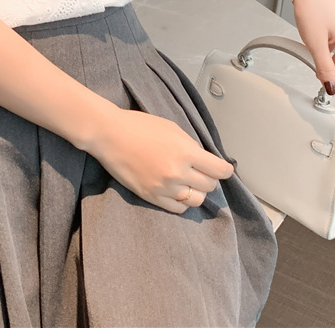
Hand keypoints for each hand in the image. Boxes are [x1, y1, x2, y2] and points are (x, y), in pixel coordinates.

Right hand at [89, 108, 233, 212]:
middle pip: (209, 186)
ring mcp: (164, 187)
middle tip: (202, 171)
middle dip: (209, 178)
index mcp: (185, 151)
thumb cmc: (139, 126)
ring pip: (196, 200)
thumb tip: (205, 160)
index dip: (225, 170)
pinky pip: (178, 208)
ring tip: (188, 182)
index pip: (219, 170)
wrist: (109, 134)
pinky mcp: (151, 196)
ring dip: (196, 191)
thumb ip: (190, 145)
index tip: (224, 169)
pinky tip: (177, 191)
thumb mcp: (172, 128)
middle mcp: (178, 172)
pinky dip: (182, 201)